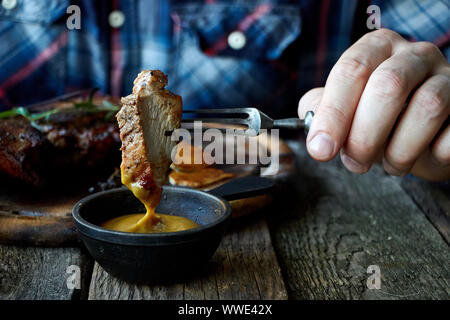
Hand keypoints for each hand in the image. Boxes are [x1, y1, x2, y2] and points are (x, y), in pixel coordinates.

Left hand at [298, 29, 449, 180]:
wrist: (424, 132)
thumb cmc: (378, 118)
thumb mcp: (345, 108)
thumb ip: (322, 111)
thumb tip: (315, 133)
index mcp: (377, 48)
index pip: (351, 70)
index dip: (333, 114)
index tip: (321, 149)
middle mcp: (414, 55)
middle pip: (388, 85)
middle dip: (364, 135)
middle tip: (355, 163)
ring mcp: (448, 77)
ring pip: (427, 107)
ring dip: (400, 149)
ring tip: (390, 164)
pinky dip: (433, 154)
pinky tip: (422, 156)